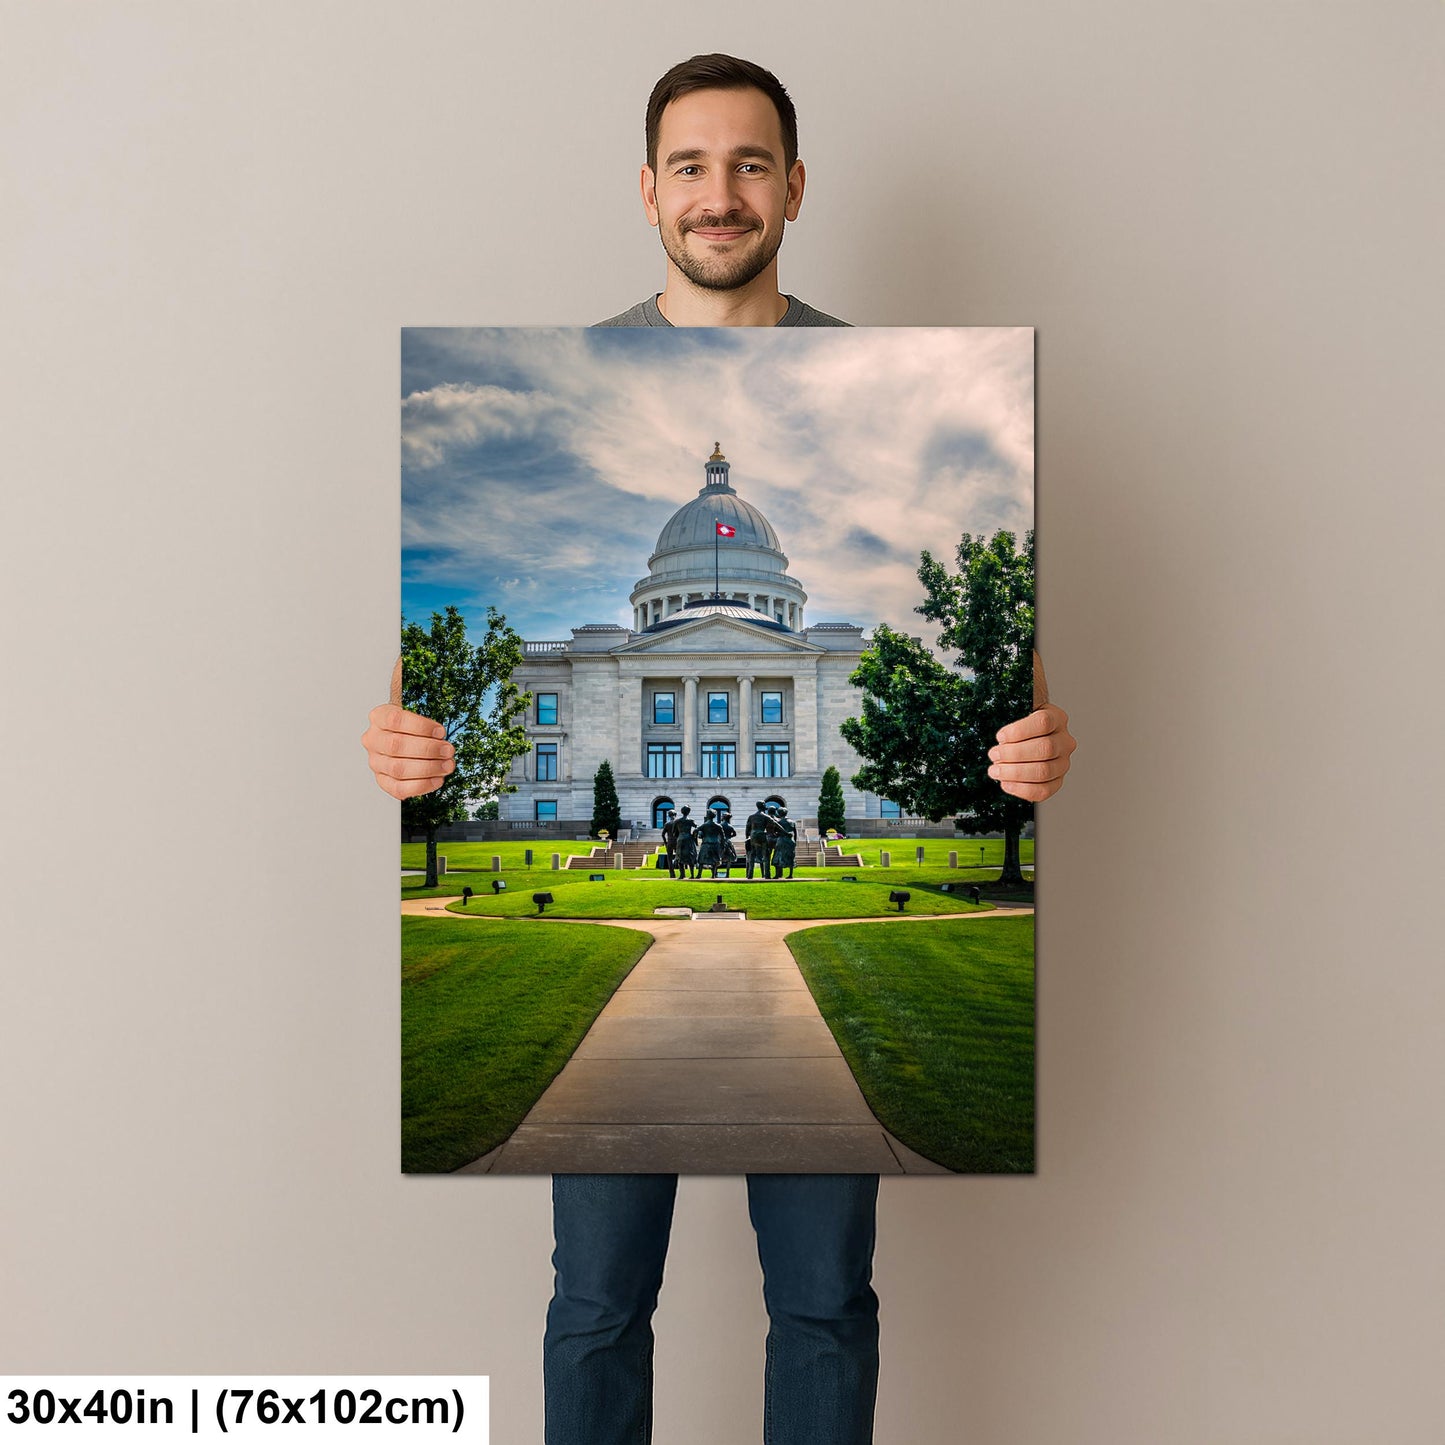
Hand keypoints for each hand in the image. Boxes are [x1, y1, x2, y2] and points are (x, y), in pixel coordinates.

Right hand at [360, 656, 455, 799]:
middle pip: (398, 747)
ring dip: (429, 768)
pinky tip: (438, 780)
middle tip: (450, 749)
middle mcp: (372, 739)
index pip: (395, 720)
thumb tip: (415, 658)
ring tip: (449, 764)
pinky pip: (399, 789)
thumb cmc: (416, 717)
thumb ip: (419, 682)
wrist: (407, 735)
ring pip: (399, 769)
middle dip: (429, 749)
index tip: (442, 729)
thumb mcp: (418, 698)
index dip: (421, 726)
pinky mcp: (383, 781)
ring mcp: (376, 762)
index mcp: (378, 715)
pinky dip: (421, 787)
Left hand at [987, 703, 1075, 801]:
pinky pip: (1043, 791)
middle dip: (1013, 754)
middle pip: (1044, 748)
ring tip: (994, 770)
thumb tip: (1000, 683)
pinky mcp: (1056, 781)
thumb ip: (1011, 699)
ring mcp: (1063, 763)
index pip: (1043, 722)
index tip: (999, 736)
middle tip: (993, 754)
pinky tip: (1004, 783)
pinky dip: (1021, 790)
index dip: (1019, 731)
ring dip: (1014, 773)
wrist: (1026, 737)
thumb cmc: (1017, 722)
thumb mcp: (1016, 705)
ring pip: (1043, 772)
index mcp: (1057, 717)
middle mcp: (1065, 740)